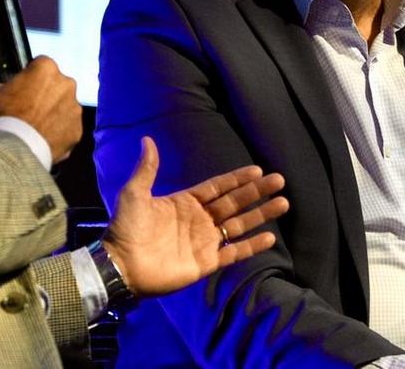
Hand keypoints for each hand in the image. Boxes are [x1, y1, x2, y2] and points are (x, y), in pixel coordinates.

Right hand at [0, 56, 81, 162]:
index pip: (40, 65)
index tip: (24, 87)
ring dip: (53, 113)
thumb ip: (2, 85)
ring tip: (34, 127)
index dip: (30, 76)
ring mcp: (74, 108)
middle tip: (28, 108)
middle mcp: (66, 84)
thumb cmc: (2, 117)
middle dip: (45, 94)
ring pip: (64, 107)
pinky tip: (42, 138)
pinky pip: (67, 128)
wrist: (15, 149)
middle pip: (56, 85)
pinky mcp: (77, 129)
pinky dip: (58, 132)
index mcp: (46, 69)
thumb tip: (4, 89)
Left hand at [103, 136, 287, 295]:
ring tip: (283, 203)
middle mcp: (199, 220)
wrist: (121, 265)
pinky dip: (251, 246)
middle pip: (234, 203)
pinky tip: (269, 237)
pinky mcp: (206, 263)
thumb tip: (147, 139)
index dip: (237, 179)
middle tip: (279, 181)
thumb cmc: (126, 229)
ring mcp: (204, 242)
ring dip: (261, 215)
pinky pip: (233, 253)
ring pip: (239, 225)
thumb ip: (147, 169)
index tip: (257, 169)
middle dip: (257, 192)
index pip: (218, 187)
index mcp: (186, 202)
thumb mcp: (135, 193)